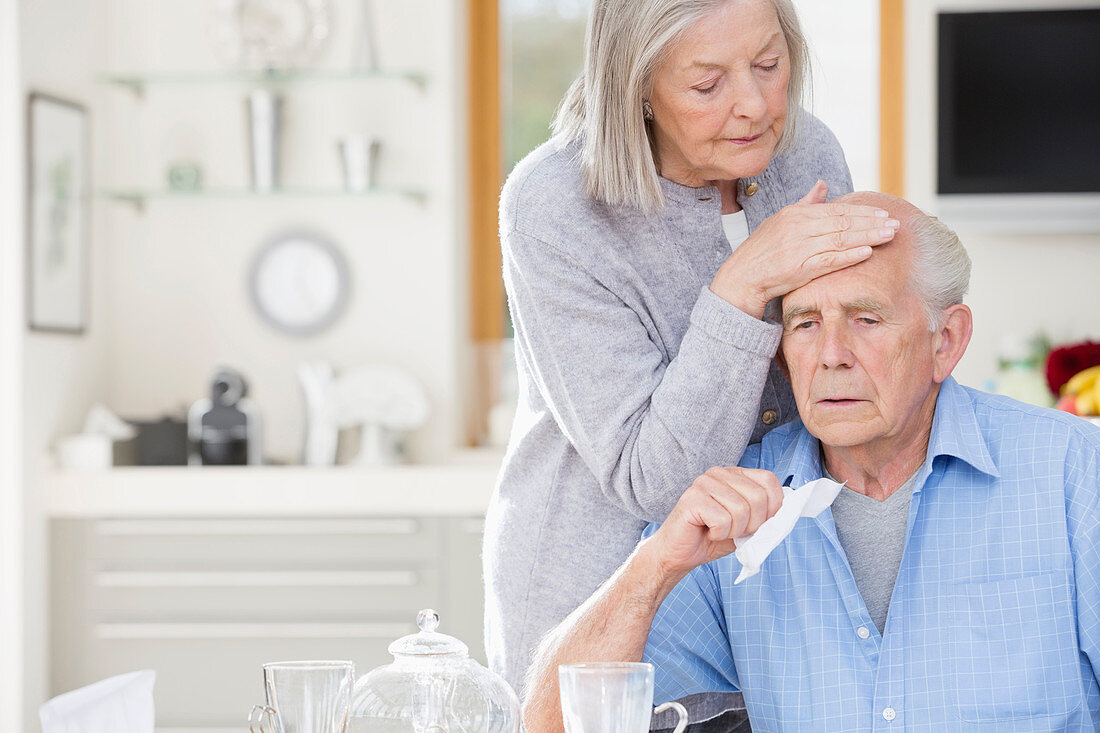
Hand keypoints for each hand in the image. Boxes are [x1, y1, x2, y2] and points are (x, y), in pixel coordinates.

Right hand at [647, 467, 783, 577]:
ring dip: (733, 531)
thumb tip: (788, 512)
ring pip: (742, 511)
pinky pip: (723, 520)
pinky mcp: (692, 498)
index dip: (773, 508)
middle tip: (733, 531)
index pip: (770, 481)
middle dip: (752, 524)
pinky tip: (707, 531)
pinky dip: (718, 534)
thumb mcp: (748, 525)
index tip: (757, 524)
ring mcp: (704, 483)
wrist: (678, 554)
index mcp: (735, 474)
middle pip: (759, 498)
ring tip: (718, 531)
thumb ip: (766, 515)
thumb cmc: (712, 538)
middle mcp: (720, 473)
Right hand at [711, 181, 899, 317]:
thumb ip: (805, 203)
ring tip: (889, 235)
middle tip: (895, 223)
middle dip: (872, 222)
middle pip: (843, 222)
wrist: (742, 277)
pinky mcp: (799, 268)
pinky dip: (849, 256)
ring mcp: (799, 247)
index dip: (862, 211)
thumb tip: (822, 185)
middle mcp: (798, 227)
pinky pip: (829, 260)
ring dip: (868, 237)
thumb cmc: (762, 251)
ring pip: (840, 239)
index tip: (883, 213)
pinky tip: (867, 252)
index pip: (836, 209)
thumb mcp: (781, 220)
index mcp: (795, 214)